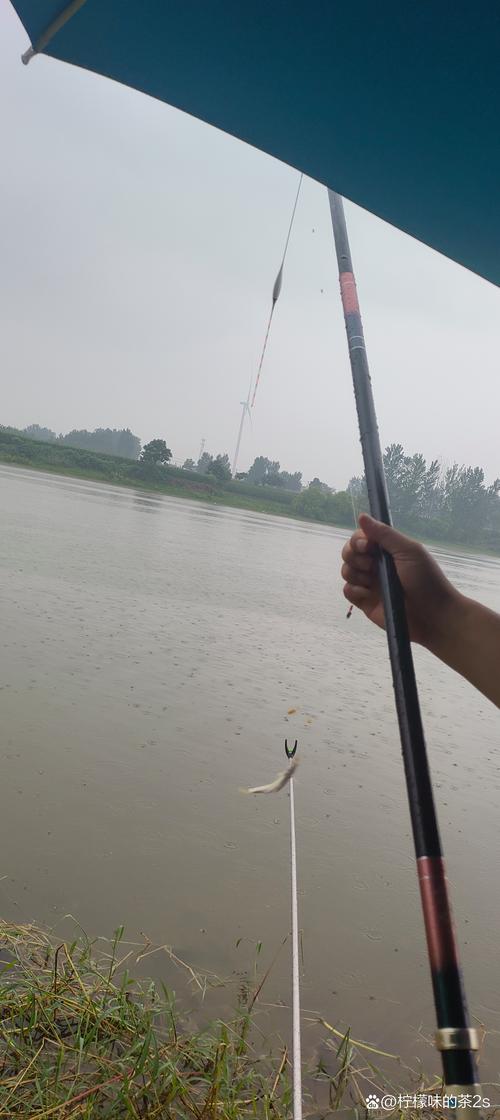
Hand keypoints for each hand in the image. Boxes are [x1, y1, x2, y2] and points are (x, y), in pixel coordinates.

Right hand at [341, 513, 459, 648]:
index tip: (367, 546)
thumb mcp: (408, 551)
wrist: (433, 615)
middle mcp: (376, 566)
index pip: (361, 538)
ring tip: (370, 580)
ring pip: (347, 571)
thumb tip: (362, 516)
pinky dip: (353, 590)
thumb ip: (384, 534)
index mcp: (386, 551)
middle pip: (349, 553)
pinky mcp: (366, 603)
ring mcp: (370, 584)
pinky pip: (348, 592)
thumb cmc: (426, 580)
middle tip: (370, 565)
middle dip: (353, 555)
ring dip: (354, 572)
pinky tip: (367, 593)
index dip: (358, 540)